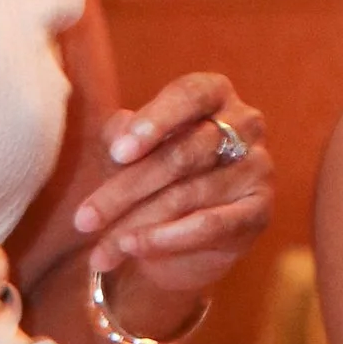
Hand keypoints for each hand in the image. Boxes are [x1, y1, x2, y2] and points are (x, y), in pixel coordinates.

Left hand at [72, 72, 274, 308]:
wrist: (182, 233)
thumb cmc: (153, 174)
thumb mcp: (130, 149)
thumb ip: (121, 135)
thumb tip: (119, 135)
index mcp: (215, 93)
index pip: (189, 95)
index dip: (154, 122)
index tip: (117, 153)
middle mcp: (246, 124)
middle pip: (181, 155)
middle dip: (125, 190)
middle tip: (83, 220)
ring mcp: (257, 167)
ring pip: (188, 196)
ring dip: (135, 225)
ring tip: (98, 250)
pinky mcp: (259, 210)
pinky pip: (210, 225)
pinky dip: (167, 238)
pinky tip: (133, 248)